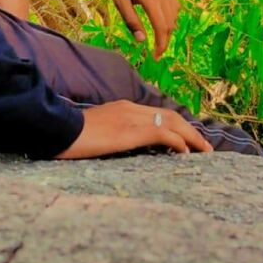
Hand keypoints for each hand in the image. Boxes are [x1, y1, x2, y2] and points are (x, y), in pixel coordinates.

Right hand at [55, 100, 213, 158]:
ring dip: (191, 137)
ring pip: (172, 123)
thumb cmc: (69, 135)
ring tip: (204, 152)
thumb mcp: (93, 132)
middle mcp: (130, 108)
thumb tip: (116, 145)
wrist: (58, 130)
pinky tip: (186, 154)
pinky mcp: (132, 131)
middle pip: (169, 116)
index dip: (174, 126)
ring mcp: (131, 118)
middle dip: (189, 131)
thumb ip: (108, 134)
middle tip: (204, 148)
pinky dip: (179, 143)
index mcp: (121, 108)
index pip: (155, 114)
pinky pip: (164, 135)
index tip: (186, 140)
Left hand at [104, 0, 179, 59]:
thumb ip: (131, 21)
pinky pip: (175, 4)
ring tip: (158, 37)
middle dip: (165, 39)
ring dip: (168, 28)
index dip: (161, 45)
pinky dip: (171, 16)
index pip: (162, 28)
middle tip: (156, 51)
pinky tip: (161, 20)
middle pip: (170, 23)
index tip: (156, 57)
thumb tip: (142, 41)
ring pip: (175, 14)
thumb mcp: (120, 0)